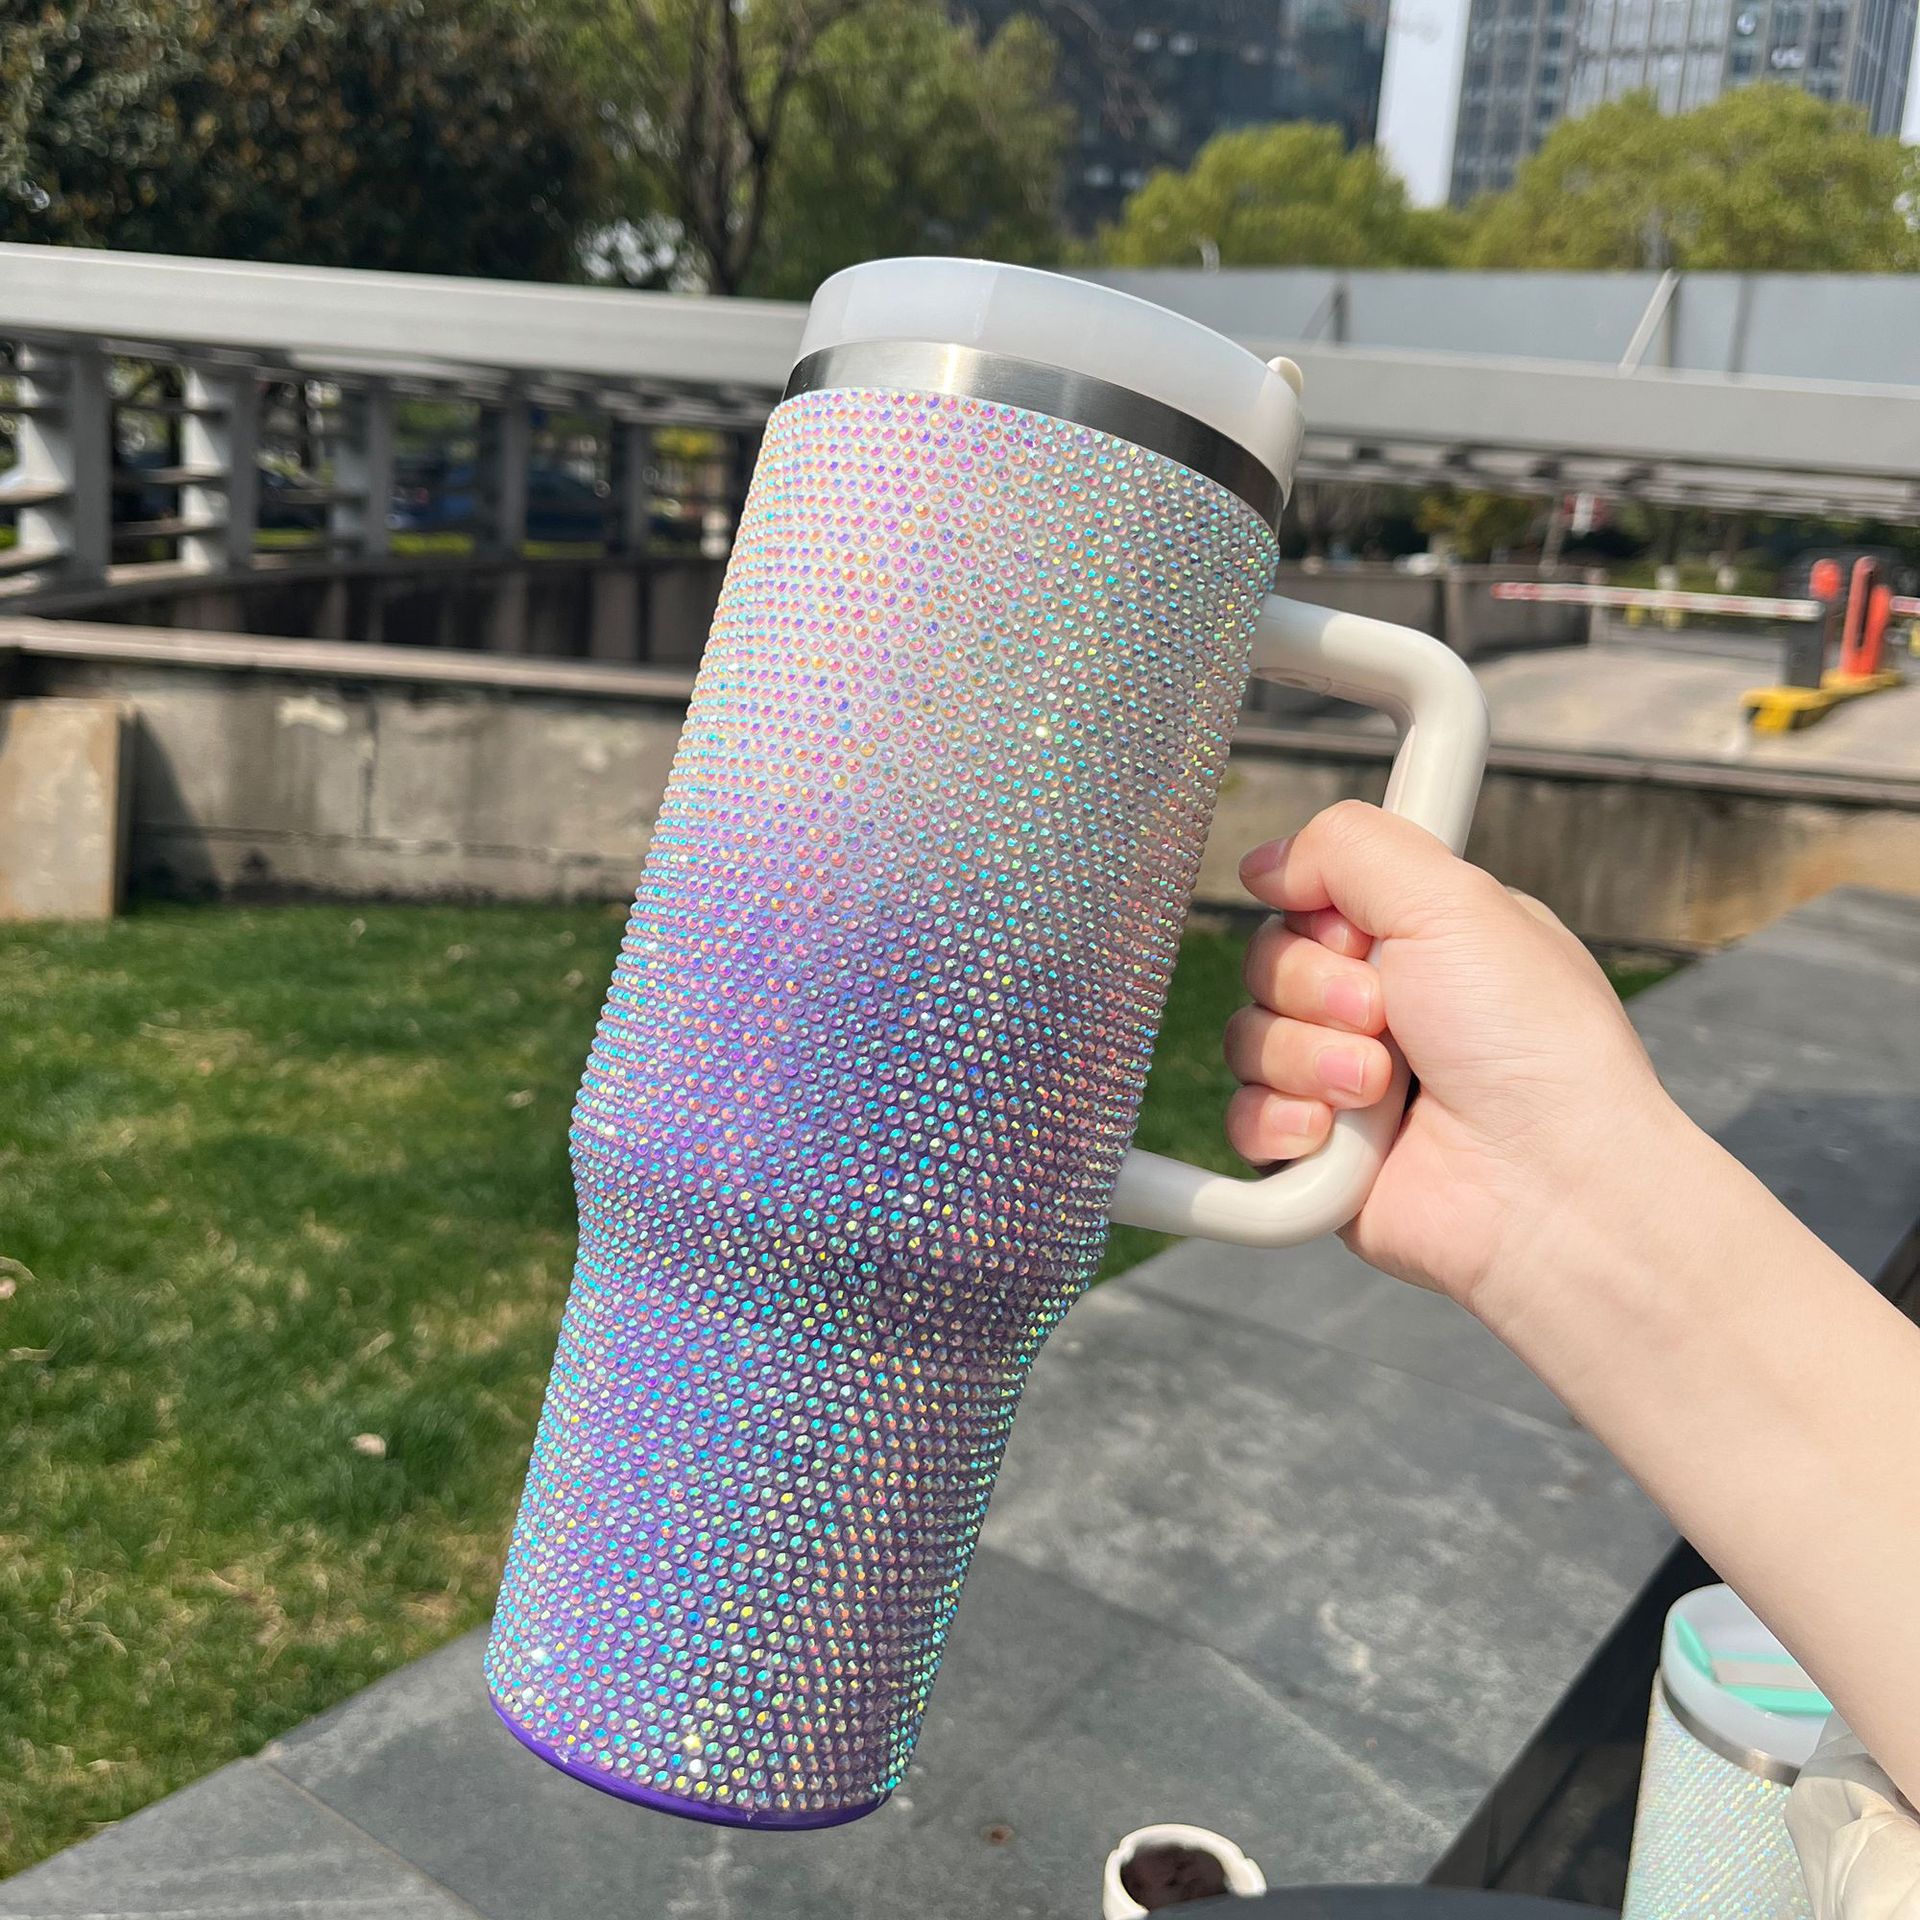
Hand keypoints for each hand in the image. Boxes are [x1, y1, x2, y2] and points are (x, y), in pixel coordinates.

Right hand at [1225, 799, 1681, 1314]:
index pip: (1310, 895)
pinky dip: (1283, 1124)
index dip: (1320, 911)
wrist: (1548, 1185)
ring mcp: (1344, 1081)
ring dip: (1308, 1060)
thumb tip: (1266, 862)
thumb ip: (1349, 846)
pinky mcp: (1317, 1153)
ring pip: (1247, 1038)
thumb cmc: (1535, 1047)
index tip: (1365, 932)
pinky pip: (1242, 1118)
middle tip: (1386, 1018)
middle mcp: (1380, 1006)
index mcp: (1418, 938)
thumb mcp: (1454, 898)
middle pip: (1267, 962)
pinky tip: (1338, 1137)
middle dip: (1315, 989)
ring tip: (1382, 1090)